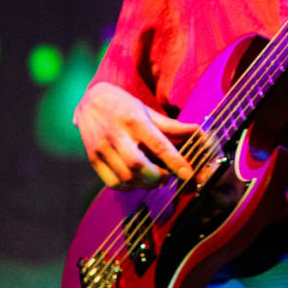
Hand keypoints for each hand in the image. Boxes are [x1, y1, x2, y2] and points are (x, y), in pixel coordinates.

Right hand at [74, 81, 196, 188]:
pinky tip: (135, 180)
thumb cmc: (124, 105)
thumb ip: (171, 125)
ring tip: (152, 178)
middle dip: (157, 177)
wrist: (90, 100)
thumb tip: (197, 131)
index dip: (175, 161)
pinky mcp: (93, 158)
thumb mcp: (147, 110)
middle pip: (138, 165)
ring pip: (125, 177)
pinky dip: (128, 187)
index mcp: (134, 120)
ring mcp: (102, 147)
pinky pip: (112, 182)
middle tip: (165, 176)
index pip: (157, 144)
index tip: (188, 174)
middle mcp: (116, 134)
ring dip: (144, 184)